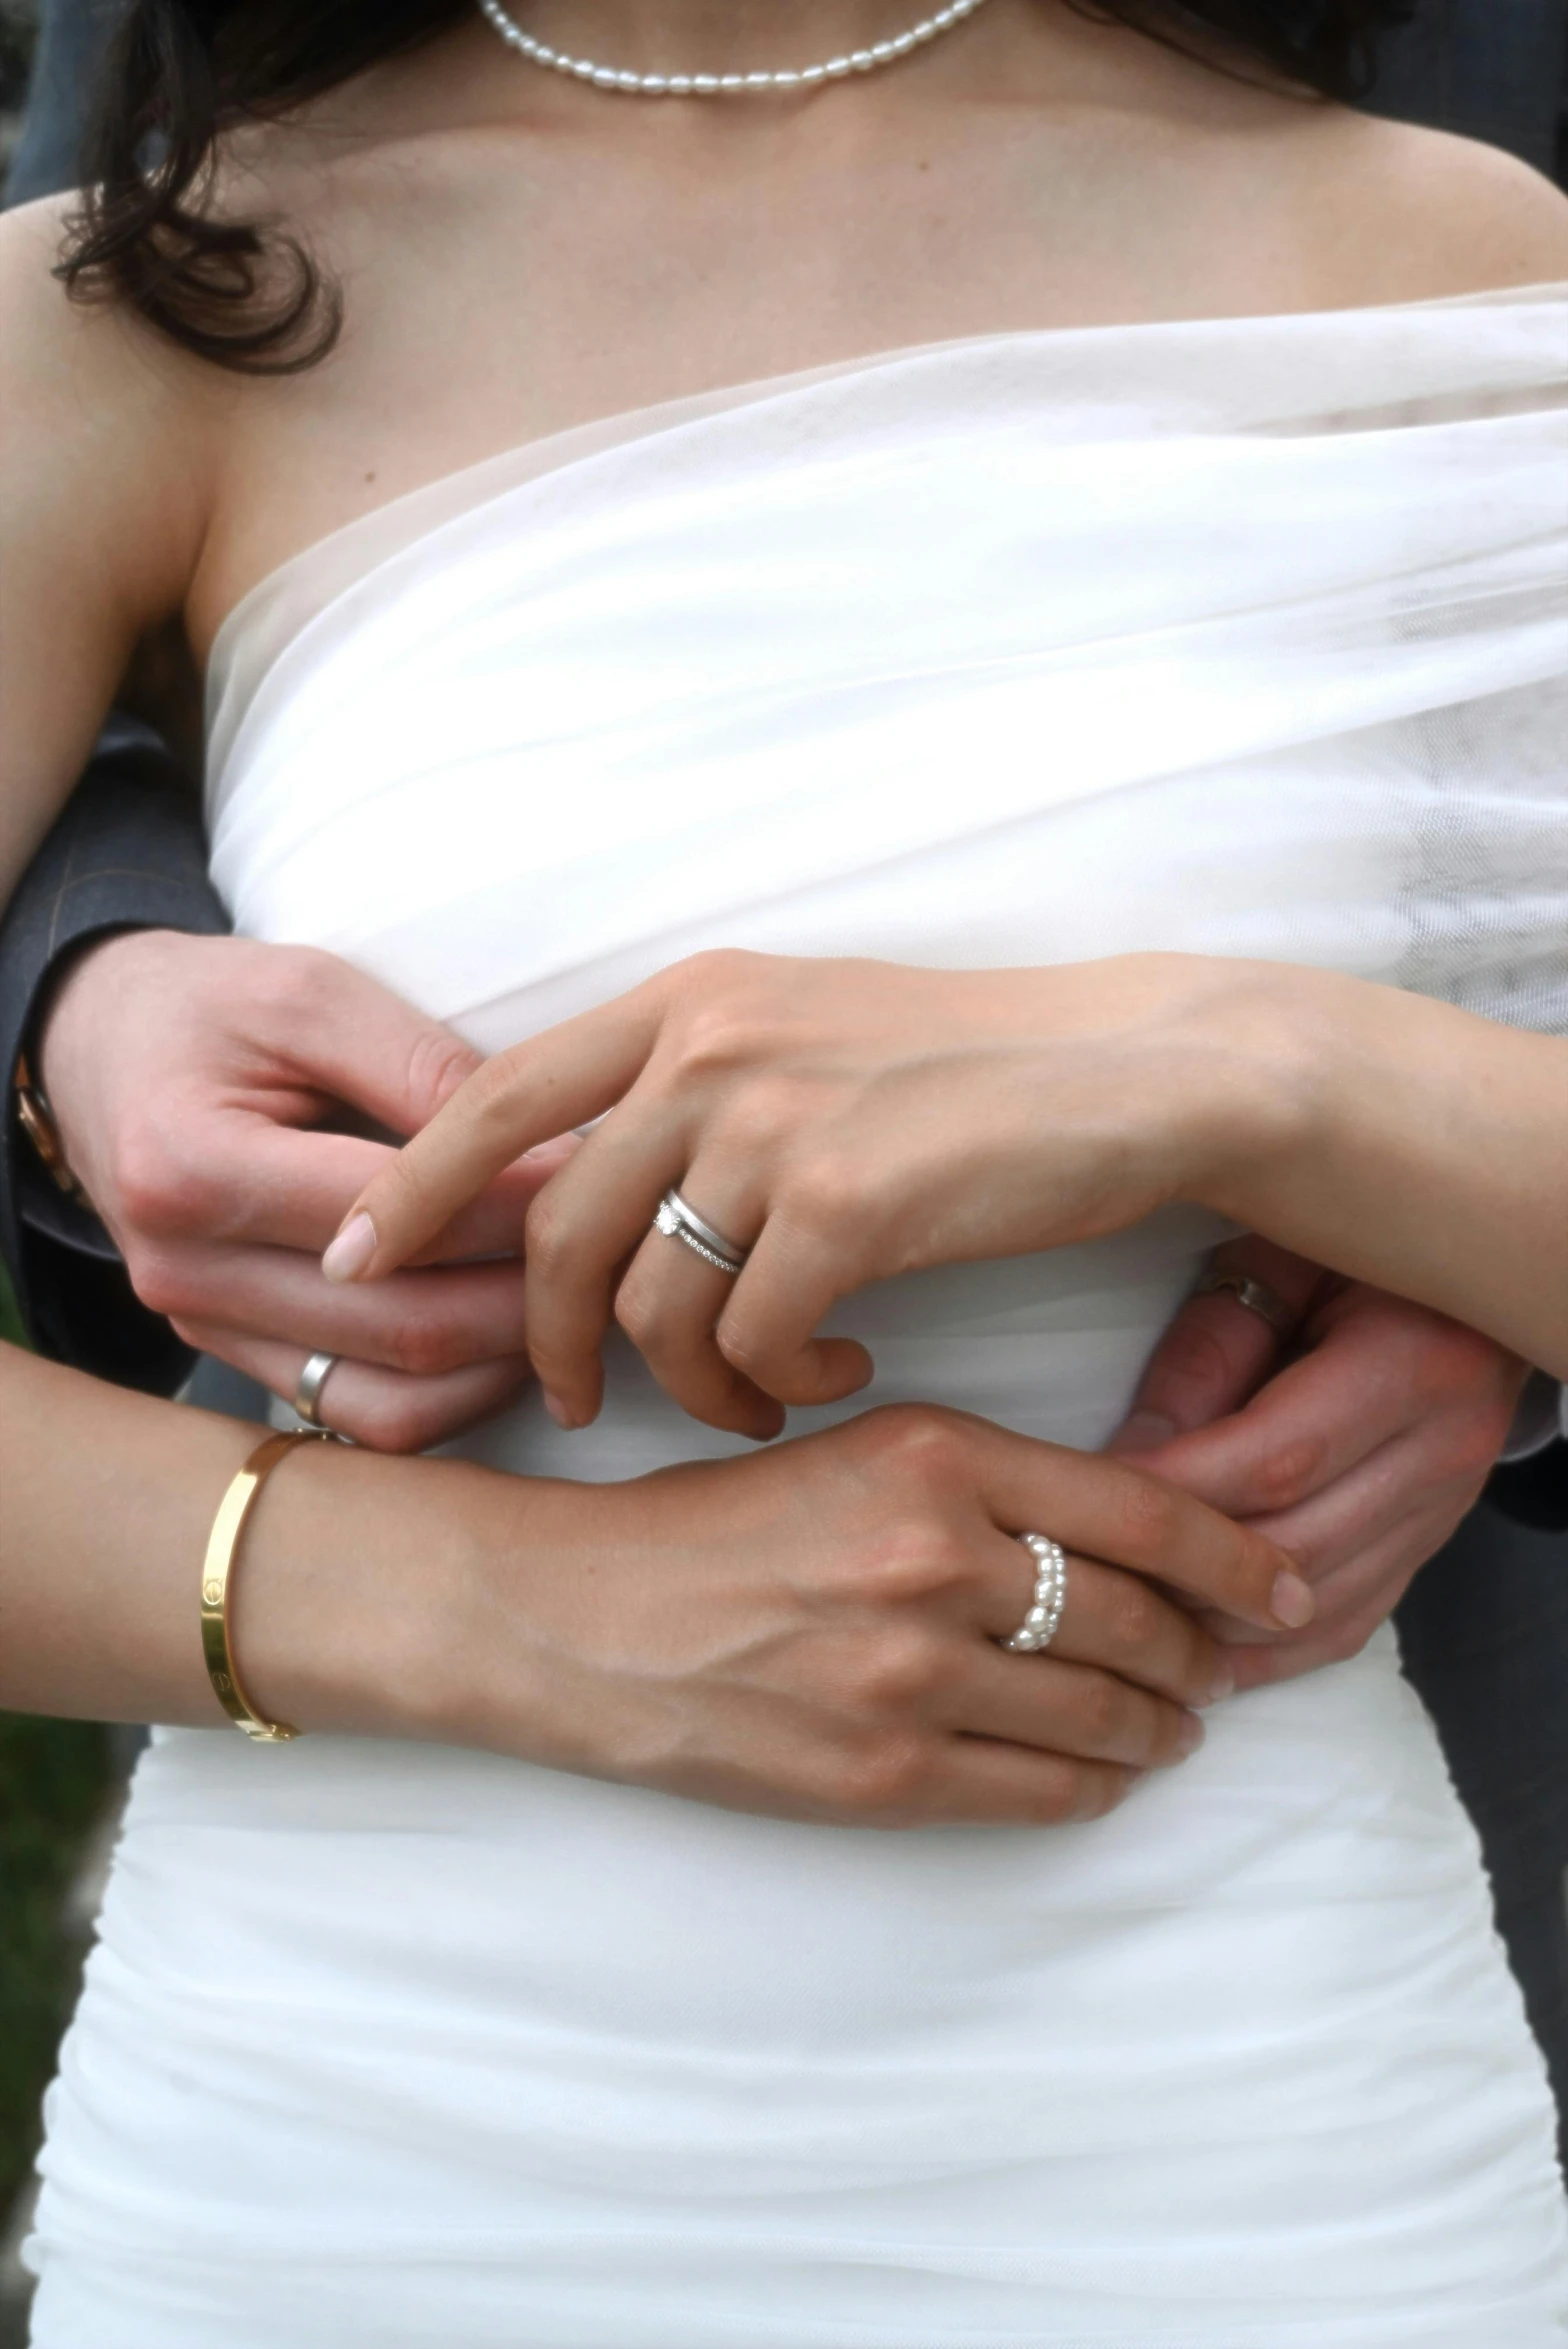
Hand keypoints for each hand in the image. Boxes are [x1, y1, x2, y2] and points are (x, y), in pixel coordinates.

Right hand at [39, 931, 569, 1449]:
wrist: (97, 1053)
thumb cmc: (209, 1008)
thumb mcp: (309, 991)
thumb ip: (422, 1066)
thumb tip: (550, 1144)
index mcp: (194, 1167)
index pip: (397, 1214)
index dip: (517, 1202)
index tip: (607, 1172)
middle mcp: (189, 1272)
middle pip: (406, 1324)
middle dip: (535, 1294)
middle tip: (623, 1251)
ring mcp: (207, 1333)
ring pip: (394, 1399)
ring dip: (507, 1363)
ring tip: (586, 1303)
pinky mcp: (234, 1361)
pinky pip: (364, 1417)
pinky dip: (456, 1396)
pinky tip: (515, 1339)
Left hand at [331, 948, 1247, 1436]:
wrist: (1133, 1073)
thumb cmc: (971, 1072)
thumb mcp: (806, 1036)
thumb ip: (692, 1090)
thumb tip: (590, 1188)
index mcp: (692, 999)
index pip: (498, 1092)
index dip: (410, 1184)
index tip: (357, 1256)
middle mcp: (713, 1045)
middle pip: (558, 1228)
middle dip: (545, 1339)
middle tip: (570, 1405)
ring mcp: (777, 1121)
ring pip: (653, 1304)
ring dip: (692, 1383)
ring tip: (757, 1394)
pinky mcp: (848, 1203)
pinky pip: (752, 1341)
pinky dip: (778, 1386)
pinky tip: (837, 1375)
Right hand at [387, 1404, 1311, 1826]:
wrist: (575, 1616)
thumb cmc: (712, 1525)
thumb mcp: (855, 1456)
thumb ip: (986, 1484)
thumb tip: (1128, 1543)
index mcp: (934, 1454)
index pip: (1145, 1511)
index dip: (1238, 1559)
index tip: (1282, 1586)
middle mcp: (933, 1558)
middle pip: (1139, 1621)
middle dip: (1203, 1655)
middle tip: (1222, 1666)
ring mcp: (906, 1674)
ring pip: (1103, 1715)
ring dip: (1162, 1728)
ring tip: (1176, 1727)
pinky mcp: (877, 1773)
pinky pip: (1039, 1793)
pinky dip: (1095, 1786)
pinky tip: (1105, 1774)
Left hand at [1107, 1238, 1526, 1689]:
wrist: (1468, 1283)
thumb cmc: (1357, 1249)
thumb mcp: (1281, 1260)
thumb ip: (1212, 1351)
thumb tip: (1135, 1454)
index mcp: (1414, 1360)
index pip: (1276, 1458)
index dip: (1172, 1490)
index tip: (1078, 1498)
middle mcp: (1445, 1449)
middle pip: (1294, 1547)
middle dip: (1179, 1569)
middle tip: (1082, 1570)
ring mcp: (1445, 1511)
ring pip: (1315, 1605)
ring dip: (1213, 1624)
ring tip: (1118, 1618)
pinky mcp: (1428, 1547)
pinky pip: (1346, 1624)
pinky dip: (1265, 1651)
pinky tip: (1191, 1653)